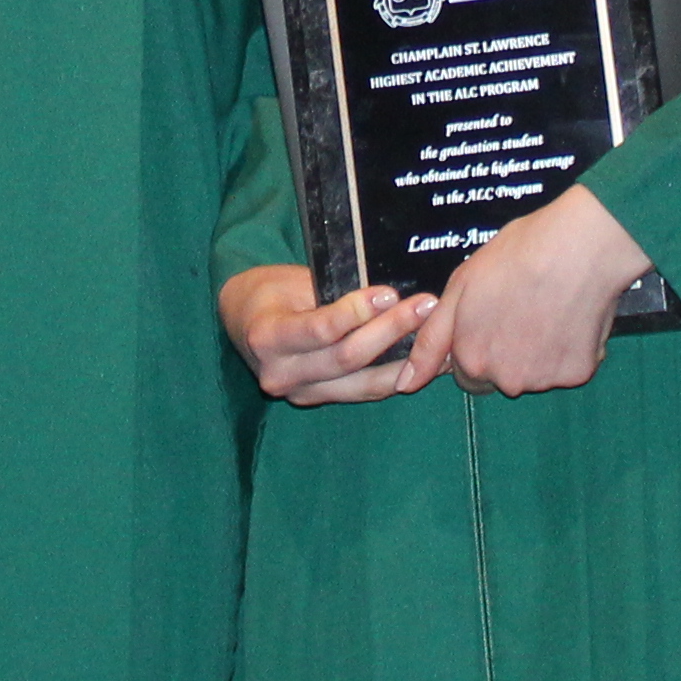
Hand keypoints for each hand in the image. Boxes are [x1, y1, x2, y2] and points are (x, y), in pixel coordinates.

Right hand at [220, 264, 435, 405]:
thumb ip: (332, 293)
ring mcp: (300, 393)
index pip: (320, 330)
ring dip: (405, 358)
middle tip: (425, 306)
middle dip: (390, 330)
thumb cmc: (271, 292)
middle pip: (346, 358)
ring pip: (362, 382)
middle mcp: (280, 374)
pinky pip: (364, 391)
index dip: (357, 312)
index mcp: (267, 338)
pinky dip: (398, 375)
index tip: (389, 293)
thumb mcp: (293, 281)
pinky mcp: (318, 400)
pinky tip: (428, 361)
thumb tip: (387, 295)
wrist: (243, 321)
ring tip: (437, 334)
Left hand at [406, 185, 651, 396]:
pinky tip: (571, 316)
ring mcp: (544, 379)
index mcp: (472, 360)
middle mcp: (506, 380)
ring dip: (540, 352)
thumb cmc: (515, 257)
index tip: (495, 316)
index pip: (468, 372)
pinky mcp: (578, 374)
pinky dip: (570, 350)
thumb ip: (430, 342)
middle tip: (523, 309)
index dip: (480, 343)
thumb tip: (405, 385)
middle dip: (509, 352)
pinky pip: (569, 368)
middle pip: (503, 377)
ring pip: (536, 374)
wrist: (578, 246)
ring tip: (549, 308)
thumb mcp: (458, 289)